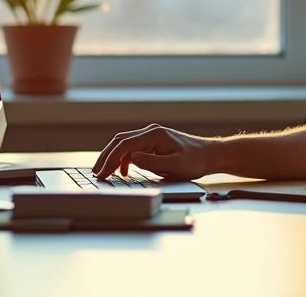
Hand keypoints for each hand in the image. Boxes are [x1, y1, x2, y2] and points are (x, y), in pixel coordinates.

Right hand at [92, 124, 215, 180]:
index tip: (102, 173)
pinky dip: (124, 160)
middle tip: (96, 173)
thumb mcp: (175, 164)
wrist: (209, 156)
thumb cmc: (195, 161)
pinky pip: (132, 149)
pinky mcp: (153, 144)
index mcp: (154, 134)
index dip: (110, 159)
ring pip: (124, 144)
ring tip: (104, 174)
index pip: (124, 145)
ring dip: (113, 158)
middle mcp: (150, 132)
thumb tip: (131, 158)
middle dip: (106, 157)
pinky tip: (124, 172)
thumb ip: (152, 162)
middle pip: (120, 142)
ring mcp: (151, 137)